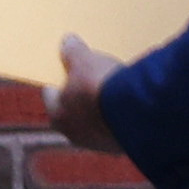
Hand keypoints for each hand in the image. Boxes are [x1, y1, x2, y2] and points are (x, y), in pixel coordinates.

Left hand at [46, 35, 128, 158]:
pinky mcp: (120, 147)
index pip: (51, 95)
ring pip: (95, 122)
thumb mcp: (85, 61)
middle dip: (80, 97)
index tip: (66, 70)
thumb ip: (73, 52)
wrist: (137, 113)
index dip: (59, 80)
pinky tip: (127, 104)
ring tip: (112, 91)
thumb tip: (67, 42)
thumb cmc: (102, 87)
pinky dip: (119, 118)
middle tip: (91, 80)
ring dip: (101, 110)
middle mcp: (75, 134)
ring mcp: (98, 143)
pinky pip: (116, 129)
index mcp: (57, 115)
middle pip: (73, 111)